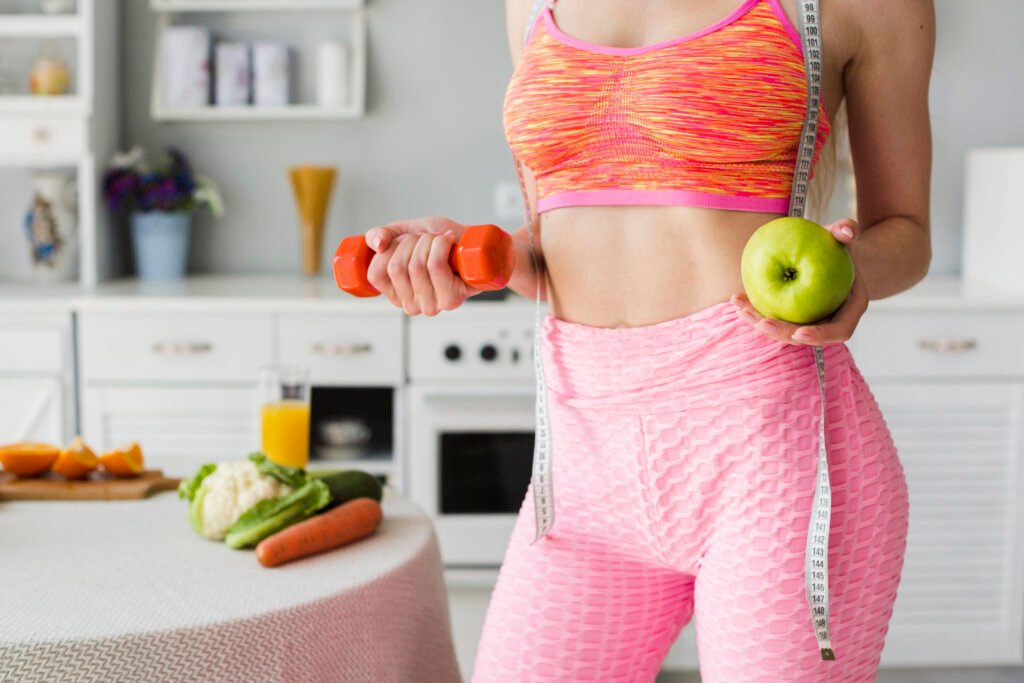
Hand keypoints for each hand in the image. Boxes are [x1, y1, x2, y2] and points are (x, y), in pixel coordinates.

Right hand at [363, 217, 479, 315]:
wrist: (475, 244)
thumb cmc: (441, 241)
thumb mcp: (404, 232)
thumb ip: (381, 235)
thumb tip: (377, 245)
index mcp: (395, 294)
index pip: (376, 274)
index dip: (388, 249)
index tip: (404, 241)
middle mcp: (411, 305)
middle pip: (397, 267)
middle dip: (411, 241)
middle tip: (426, 239)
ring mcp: (431, 305)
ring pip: (417, 265)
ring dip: (429, 241)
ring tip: (440, 240)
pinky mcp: (451, 299)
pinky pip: (435, 265)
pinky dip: (441, 244)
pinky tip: (449, 241)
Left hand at [730, 218, 868, 345]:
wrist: (822, 251)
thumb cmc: (834, 243)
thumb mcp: (840, 234)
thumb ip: (846, 229)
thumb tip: (848, 231)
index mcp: (848, 309)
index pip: (838, 330)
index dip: (819, 335)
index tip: (799, 332)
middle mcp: (829, 320)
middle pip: (804, 337)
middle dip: (781, 333)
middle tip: (762, 323)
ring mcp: (807, 320)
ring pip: (783, 330)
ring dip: (760, 323)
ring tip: (742, 309)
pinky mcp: (788, 316)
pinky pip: (771, 317)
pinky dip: (754, 310)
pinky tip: (737, 298)